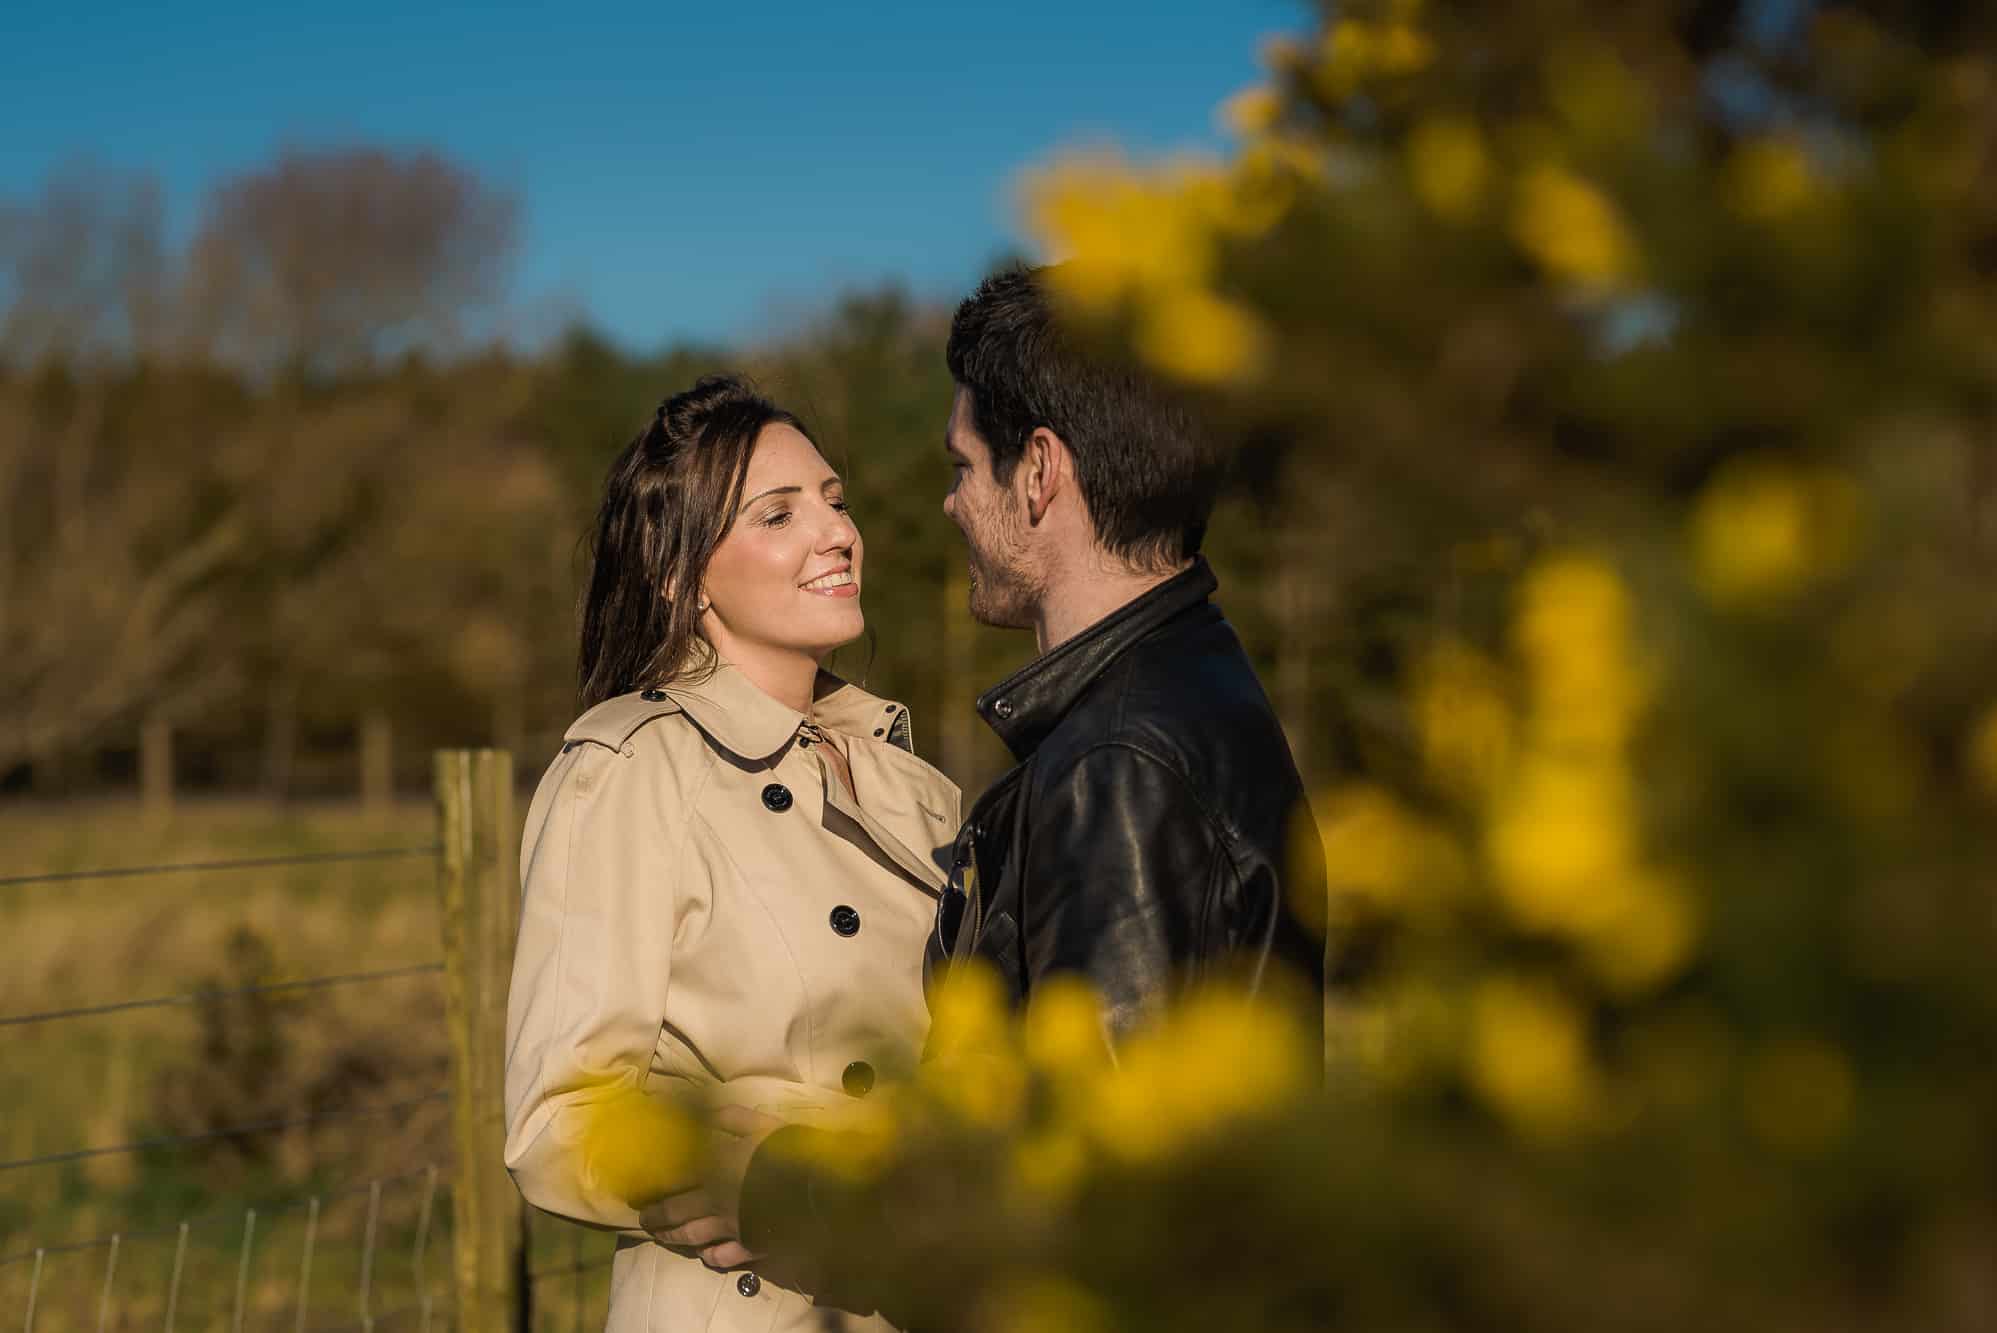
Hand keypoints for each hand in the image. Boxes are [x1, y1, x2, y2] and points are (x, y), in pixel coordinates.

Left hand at [639, 1105, 784, 1269]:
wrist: (811, 1187)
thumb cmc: (785, 1151)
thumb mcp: (760, 1123)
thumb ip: (731, 1118)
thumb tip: (707, 1113)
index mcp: (714, 1171)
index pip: (676, 1183)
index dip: (656, 1191)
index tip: (641, 1194)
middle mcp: (715, 1203)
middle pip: (677, 1215)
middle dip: (657, 1219)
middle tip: (644, 1221)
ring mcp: (730, 1228)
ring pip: (693, 1237)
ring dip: (674, 1238)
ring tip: (662, 1237)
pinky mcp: (749, 1247)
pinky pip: (723, 1258)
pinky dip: (710, 1257)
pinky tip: (705, 1255)